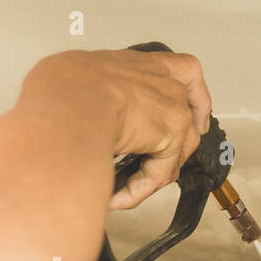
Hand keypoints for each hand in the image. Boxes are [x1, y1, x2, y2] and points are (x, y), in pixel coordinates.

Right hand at [21, 49, 214, 209]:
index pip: (186, 72)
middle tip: (141, 165)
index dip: (196, 96)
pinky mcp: (172, 137)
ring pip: (175, 152)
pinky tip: (118, 195)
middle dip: (168, 149)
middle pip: (186, 122)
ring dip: (150, 173)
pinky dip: (139, 189)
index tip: (196, 113)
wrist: (69, 100)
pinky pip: (161, 173)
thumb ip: (100, 94)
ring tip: (121, 185)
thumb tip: (87, 114)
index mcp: (145, 65)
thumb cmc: (63, 86)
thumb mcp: (82, 76)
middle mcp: (165, 84)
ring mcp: (173, 110)